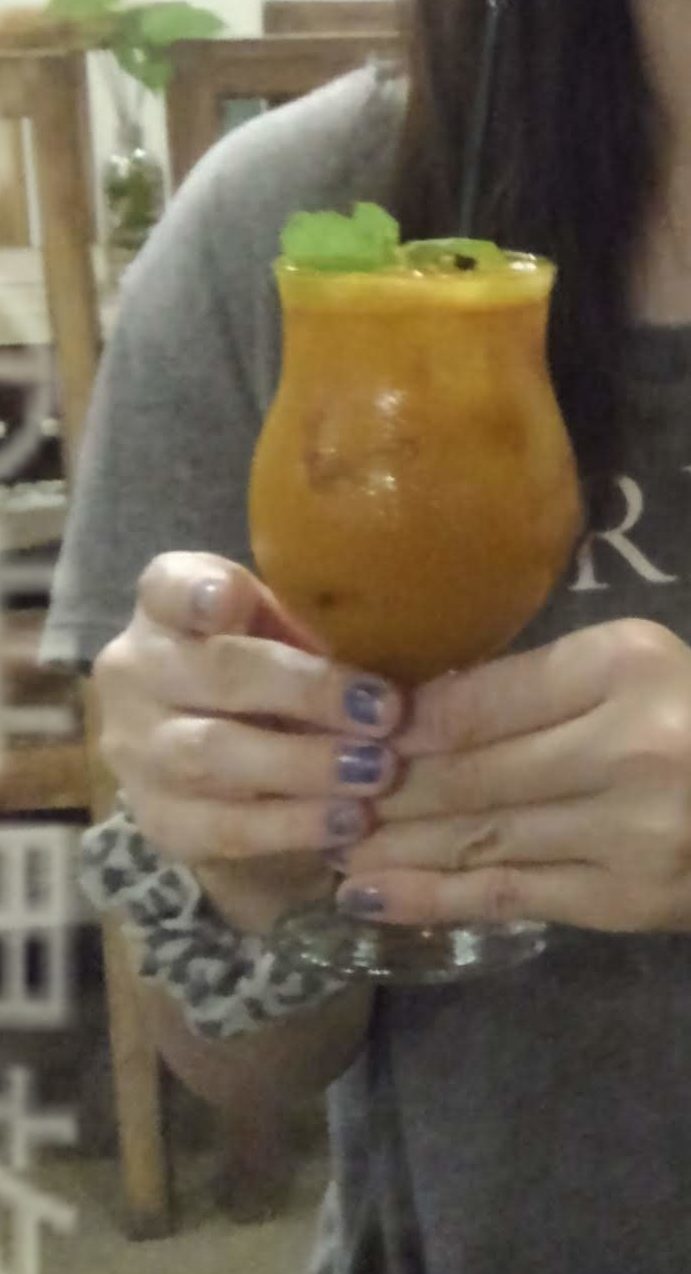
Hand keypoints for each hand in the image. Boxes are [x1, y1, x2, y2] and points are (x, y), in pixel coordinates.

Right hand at [94, 553, 401, 922]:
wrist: (225, 776)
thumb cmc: (273, 678)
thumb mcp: (284, 634)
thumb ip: (317, 627)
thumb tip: (406, 636)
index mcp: (167, 609)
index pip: (169, 586)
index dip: (197, 592)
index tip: (231, 598)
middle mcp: (135, 672)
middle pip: (216, 672)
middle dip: (306, 691)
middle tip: (386, 711)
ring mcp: (136, 750)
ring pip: (214, 754)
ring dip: (305, 764)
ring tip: (377, 772)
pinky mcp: (159, 820)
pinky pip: (225, 827)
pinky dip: (293, 825)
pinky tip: (349, 821)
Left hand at [335, 620, 690, 933]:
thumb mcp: (626, 669)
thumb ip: (534, 685)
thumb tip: (416, 713)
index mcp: (624, 667)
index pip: (479, 699)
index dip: (399, 723)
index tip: (342, 734)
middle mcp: (627, 747)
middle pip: (468, 771)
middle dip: (379, 788)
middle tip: (314, 795)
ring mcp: (629, 832)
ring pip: (478, 836)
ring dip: (390, 845)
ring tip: (324, 844)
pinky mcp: (626, 899)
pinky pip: (509, 894)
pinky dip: (433, 896)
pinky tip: (371, 895)